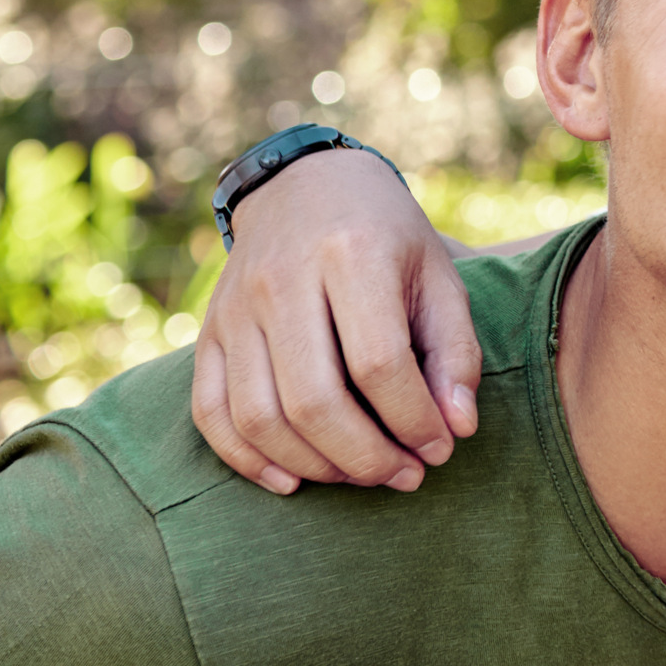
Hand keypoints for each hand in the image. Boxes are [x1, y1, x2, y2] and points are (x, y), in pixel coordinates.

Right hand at [187, 146, 477, 493]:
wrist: (306, 185)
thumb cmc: (386, 236)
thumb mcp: (438, 274)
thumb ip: (455, 351)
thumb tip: (457, 430)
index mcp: (352, 254)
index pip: (378, 364)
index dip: (413, 420)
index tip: (441, 447)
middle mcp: (283, 280)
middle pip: (314, 401)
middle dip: (366, 457)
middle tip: (405, 475)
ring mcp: (235, 308)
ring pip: (260, 417)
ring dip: (315, 466)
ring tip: (362, 475)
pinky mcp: (207, 331)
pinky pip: (211, 414)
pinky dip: (248, 460)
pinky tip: (294, 479)